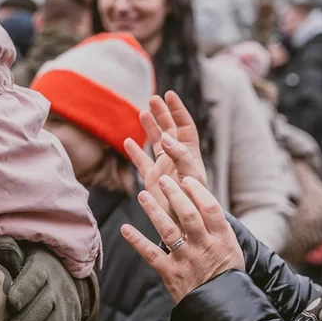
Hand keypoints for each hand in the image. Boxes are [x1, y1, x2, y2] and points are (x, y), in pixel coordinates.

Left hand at [1, 246, 81, 320]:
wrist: (62, 280)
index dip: (25, 289)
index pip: (36, 277)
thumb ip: (9, 252)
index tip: (12, 302)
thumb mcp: (21, 255)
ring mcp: (67, 310)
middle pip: (45, 307)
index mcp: (43, 268)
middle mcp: (58, 289)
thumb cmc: (28, 269)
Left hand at [122, 175, 243, 304]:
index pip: (210, 209)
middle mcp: (203, 247)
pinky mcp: (171, 274)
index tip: (187, 178)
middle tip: (162, 179)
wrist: (220, 308)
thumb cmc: (225, 271)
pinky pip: (151, 255)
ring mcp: (186, 260)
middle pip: (189, 216)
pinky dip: (137, 241)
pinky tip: (125, 228)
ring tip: (142, 195)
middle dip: (174, 195)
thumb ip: (217, 225)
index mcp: (221, 239)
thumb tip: (203, 197)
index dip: (198, 192)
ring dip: (154, 212)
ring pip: (168, 232)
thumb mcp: (230, 247)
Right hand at [123, 92, 207, 217]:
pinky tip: (127, 141)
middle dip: (162, 114)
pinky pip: (143, 163)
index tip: (169, 95)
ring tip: (142, 112)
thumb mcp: (190, 176)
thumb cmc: (194, 202)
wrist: (187, 226)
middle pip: (169, 130)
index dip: (177, 110)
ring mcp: (164, 169)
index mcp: (190, 154)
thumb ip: (179, 156)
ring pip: (155, 143)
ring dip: (149, 128)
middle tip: (153, 99)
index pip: (184, 126)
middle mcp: (176, 158)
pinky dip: (135, 153)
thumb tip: (166, 137)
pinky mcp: (153, 181)